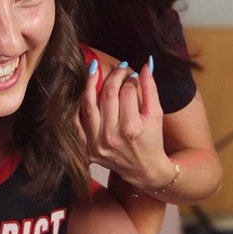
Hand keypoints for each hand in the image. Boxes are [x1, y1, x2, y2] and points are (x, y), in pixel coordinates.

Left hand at [80, 59, 172, 193]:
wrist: (144, 169)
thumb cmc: (152, 140)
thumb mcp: (156, 114)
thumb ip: (151, 88)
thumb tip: (146, 64)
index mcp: (132, 129)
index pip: (127, 92)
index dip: (130, 79)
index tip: (133, 75)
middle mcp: (111, 137)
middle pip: (107, 95)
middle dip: (113, 77)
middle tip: (119, 69)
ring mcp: (96, 144)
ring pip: (88, 105)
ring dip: (90, 84)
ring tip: (94, 70)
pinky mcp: (87, 149)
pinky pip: (76, 122)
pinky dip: (78, 105)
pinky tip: (84, 92)